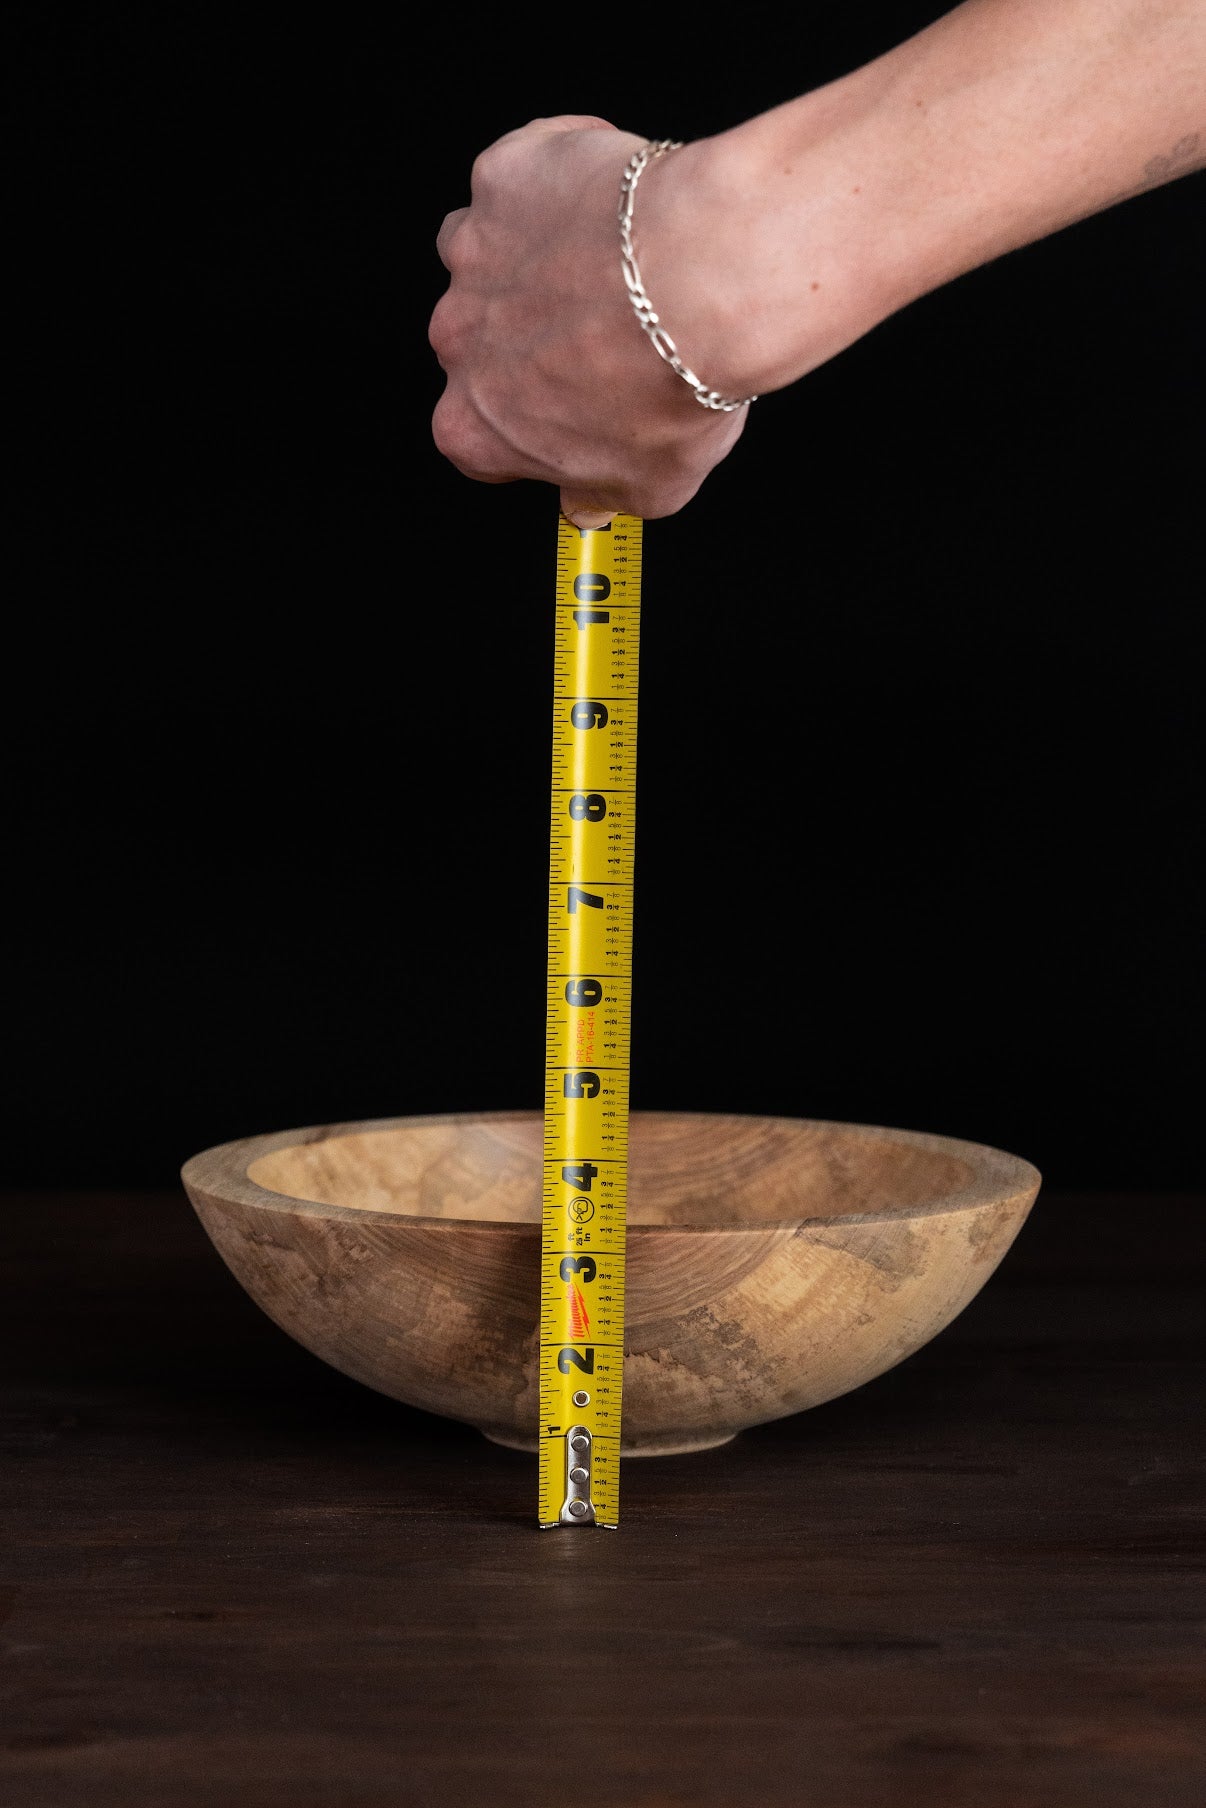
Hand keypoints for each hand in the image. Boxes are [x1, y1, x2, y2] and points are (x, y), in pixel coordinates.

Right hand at [429, 117, 747, 527]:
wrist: (703, 278)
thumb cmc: (672, 384)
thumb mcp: (650, 487)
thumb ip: (600, 494)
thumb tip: (587, 503)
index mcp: (472, 424)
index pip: (479, 433)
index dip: (528, 424)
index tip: (572, 415)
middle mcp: (455, 337)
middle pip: (478, 339)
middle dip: (529, 336)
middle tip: (608, 336)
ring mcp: (473, 249)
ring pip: (484, 251)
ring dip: (531, 257)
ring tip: (609, 264)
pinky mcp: (503, 174)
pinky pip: (523, 171)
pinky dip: (561, 178)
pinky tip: (615, 197)